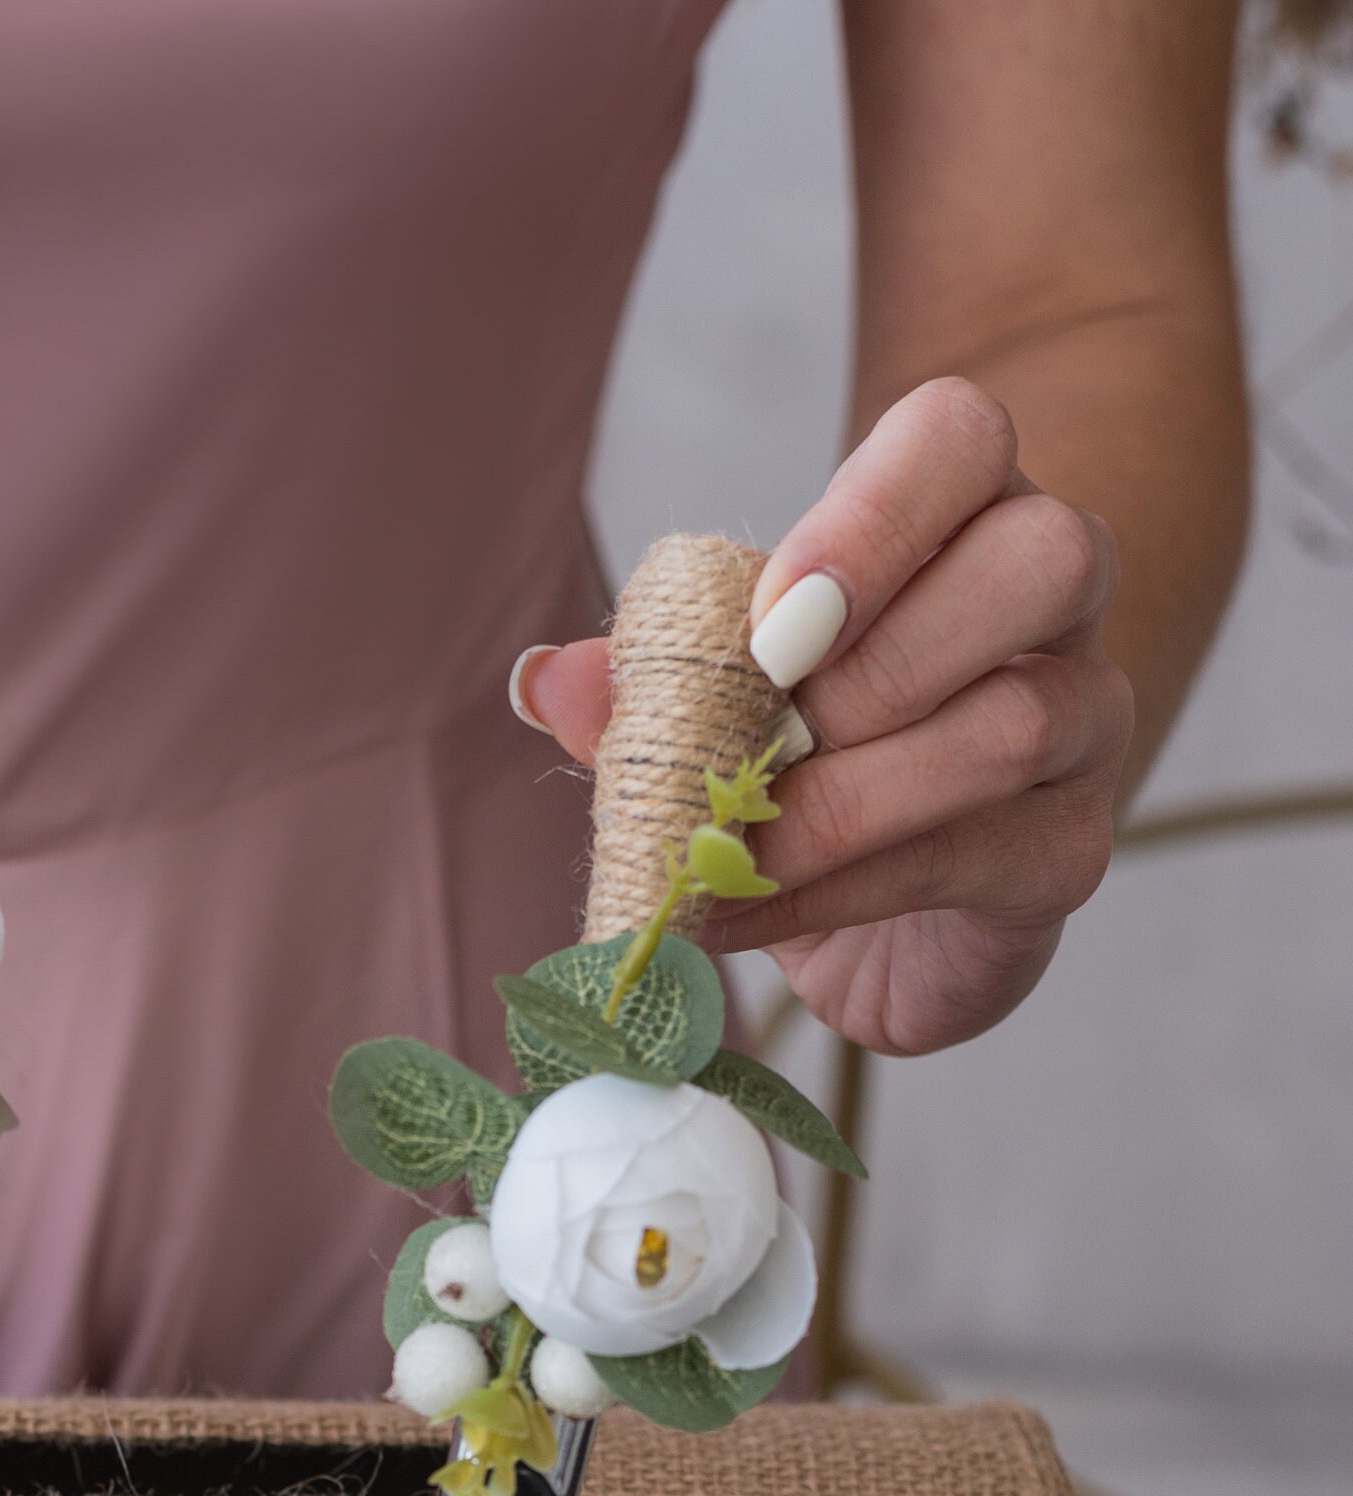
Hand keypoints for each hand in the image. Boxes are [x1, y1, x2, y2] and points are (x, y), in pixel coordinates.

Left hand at [514, 378, 1134, 1054]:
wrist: (889, 923)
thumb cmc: (807, 775)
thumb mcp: (710, 713)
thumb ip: (645, 687)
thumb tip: (545, 679)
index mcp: (961, 524)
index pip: (964, 437)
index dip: (872, 515)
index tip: (770, 618)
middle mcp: (1052, 610)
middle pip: (1046, 556)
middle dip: (885, 653)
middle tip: (777, 731)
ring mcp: (1084, 727)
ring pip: (1015, 722)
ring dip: (848, 794)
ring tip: (742, 843)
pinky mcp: (1069, 854)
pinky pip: (973, 854)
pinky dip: (840, 889)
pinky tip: (752, 909)